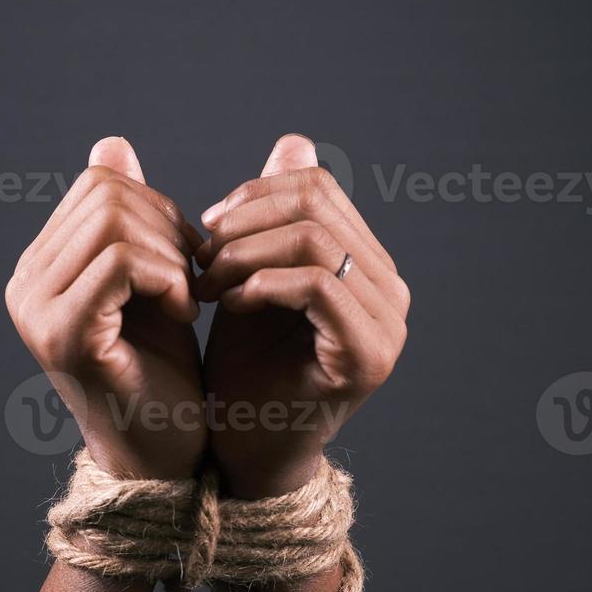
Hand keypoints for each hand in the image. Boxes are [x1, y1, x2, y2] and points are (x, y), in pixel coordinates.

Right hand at [5, 137, 205, 480]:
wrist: (166, 453)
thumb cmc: (163, 370)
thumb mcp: (152, 279)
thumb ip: (132, 218)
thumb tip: (112, 145)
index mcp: (40, 265)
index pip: (99, 183)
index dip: (159, 205)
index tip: (190, 254)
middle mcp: (25, 284)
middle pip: (106, 192)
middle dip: (168, 225)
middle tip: (198, 276)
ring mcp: (37, 310)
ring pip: (115, 222)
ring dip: (173, 255)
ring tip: (190, 299)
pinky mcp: (66, 336)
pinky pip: (124, 262)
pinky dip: (170, 279)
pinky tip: (186, 315)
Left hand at [195, 135, 410, 497]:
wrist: (245, 449)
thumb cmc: (246, 368)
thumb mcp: (253, 275)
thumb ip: (274, 216)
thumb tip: (294, 143)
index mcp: (368, 266)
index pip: (320, 188)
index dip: (255, 194)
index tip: (208, 227)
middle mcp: (391, 292)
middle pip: (319, 206)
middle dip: (246, 221)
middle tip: (200, 253)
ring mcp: (387, 326)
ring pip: (316, 241)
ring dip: (246, 253)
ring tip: (208, 282)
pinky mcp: (369, 357)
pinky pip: (316, 286)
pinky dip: (263, 284)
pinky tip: (231, 303)